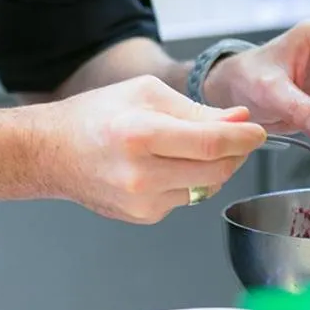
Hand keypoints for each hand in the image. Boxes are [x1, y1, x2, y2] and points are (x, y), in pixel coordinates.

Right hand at [32, 75, 267, 223]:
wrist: (53, 152)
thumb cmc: (94, 116)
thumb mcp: (144, 93)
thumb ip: (195, 109)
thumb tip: (237, 119)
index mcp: (140, 134)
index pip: (211, 143)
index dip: (242, 137)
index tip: (256, 130)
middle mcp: (141, 173)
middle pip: (216, 170)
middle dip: (236, 152)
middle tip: (236, 136)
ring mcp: (142, 201)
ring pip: (206, 187)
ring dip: (214, 168)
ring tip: (191, 147)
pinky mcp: (143, 216)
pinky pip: (185, 198)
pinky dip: (188, 181)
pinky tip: (165, 166)